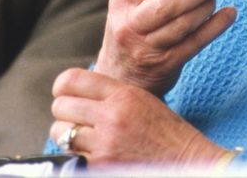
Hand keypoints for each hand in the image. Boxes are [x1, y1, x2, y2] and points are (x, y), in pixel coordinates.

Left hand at [49, 68, 231, 165]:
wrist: (187, 162)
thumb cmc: (166, 133)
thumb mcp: (142, 100)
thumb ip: (111, 93)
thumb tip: (74, 92)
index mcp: (124, 94)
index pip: (71, 80)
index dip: (62, 87)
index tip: (65, 95)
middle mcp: (112, 116)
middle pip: (61, 106)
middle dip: (65, 114)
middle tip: (75, 120)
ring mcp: (105, 144)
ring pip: (60, 133)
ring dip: (67, 136)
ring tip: (83, 139)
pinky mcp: (100, 167)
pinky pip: (70, 156)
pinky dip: (76, 156)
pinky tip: (92, 154)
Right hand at [94, 0, 236, 95]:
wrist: (122, 76)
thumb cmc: (135, 28)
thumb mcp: (134, 3)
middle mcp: (130, 23)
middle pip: (168, 3)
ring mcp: (147, 47)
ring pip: (184, 23)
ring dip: (206, 7)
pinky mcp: (166, 64)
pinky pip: (197, 42)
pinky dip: (217, 25)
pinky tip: (229, 14)